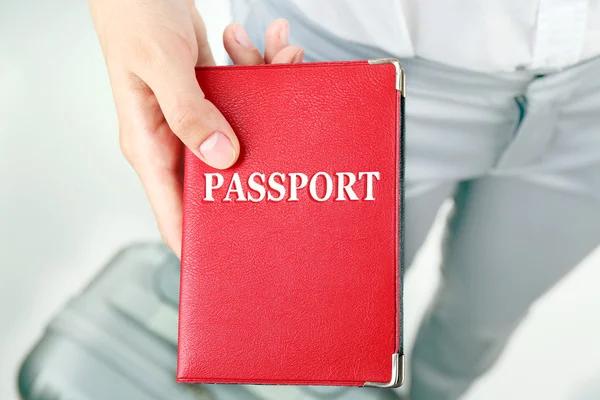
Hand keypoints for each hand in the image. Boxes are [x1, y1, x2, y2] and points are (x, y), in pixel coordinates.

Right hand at [89, 0, 303, 255]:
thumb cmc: (133, 16)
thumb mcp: (158, 65)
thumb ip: (188, 112)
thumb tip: (222, 157)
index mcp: (150, 146)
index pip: (175, 214)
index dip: (203, 243)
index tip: (238, 260)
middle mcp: (175, 140)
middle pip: (222, 177)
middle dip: (259, 162)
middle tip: (292, 149)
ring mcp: (197, 118)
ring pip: (245, 130)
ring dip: (270, 96)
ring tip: (283, 57)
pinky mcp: (212, 96)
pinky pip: (248, 96)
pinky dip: (264, 72)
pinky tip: (270, 44)